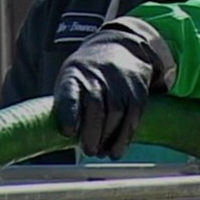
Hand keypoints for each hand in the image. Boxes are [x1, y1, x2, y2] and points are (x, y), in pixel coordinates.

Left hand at [53, 18, 173, 159]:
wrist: (120, 46)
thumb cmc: (87, 72)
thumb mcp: (71, 78)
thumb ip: (66, 104)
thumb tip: (61, 139)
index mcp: (75, 73)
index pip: (70, 91)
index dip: (69, 113)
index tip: (68, 132)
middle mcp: (98, 75)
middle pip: (96, 105)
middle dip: (92, 132)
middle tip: (89, 150)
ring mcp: (119, 82)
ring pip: (116, 113)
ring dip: (108, 138)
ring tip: (101, 152)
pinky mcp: (137, 91)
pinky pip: (132, 117)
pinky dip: (124, 137)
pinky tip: (116, 150)